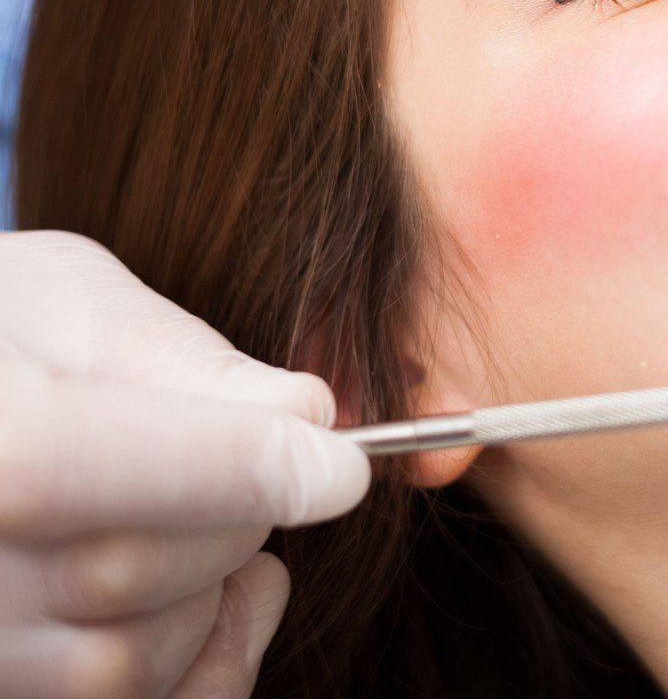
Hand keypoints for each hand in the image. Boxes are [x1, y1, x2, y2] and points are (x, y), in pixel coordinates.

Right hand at [0, 231, 369, 697]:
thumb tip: (308, 415)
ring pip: (129, 661)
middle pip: (129, 571)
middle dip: (236, 515)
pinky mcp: (3, 687)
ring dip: (211, 593)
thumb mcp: (72, 300)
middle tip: (259, 464)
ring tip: (212, 519)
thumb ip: (182, 359)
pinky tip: (220, 597)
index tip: (342, 464)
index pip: (100, 471)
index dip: (245, 469)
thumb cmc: (2, 329)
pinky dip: (205, 664)